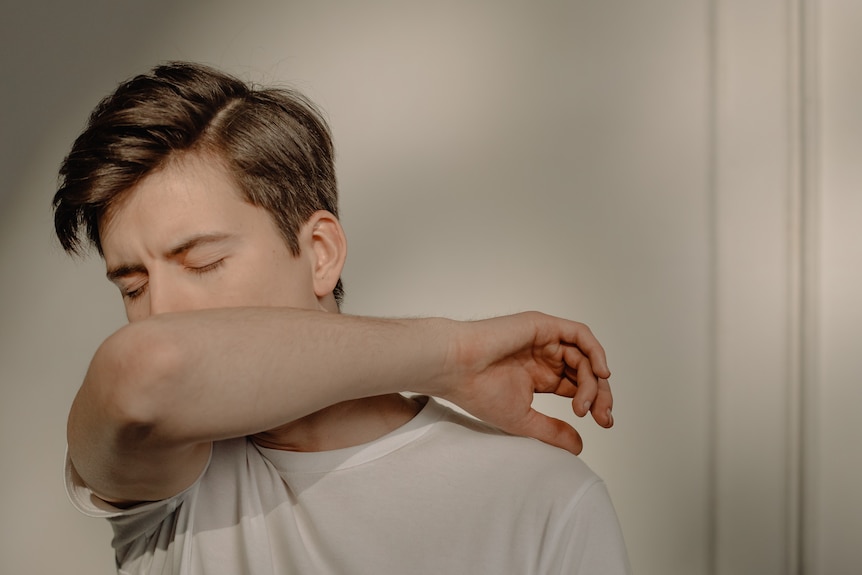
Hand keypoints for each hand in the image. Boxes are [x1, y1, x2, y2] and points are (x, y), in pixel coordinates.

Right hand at [440, 311, 613, 454]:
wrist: (456, 368)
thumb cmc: (478, 391)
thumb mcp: (524, 419)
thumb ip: (553, 430)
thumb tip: (580, 446)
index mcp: (539, 376)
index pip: (577, 387)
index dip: (594, 403)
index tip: (602, 424)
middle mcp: (544, 356)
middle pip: (586, 372)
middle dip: (601, 395)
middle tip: (603, 417)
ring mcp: (545, 340)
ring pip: (585, 356)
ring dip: (594, 381)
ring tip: (586, 404)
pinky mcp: (543, 326)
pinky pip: (579, 334)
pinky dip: (595, 352)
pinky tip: (600, 373)